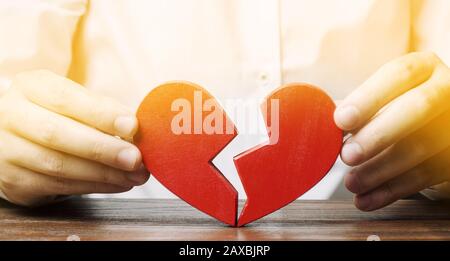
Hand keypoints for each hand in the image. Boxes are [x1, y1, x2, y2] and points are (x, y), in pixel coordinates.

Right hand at [0, 70, 148, 205]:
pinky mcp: (14, 181)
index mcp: (30, 87)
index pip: (65, 98)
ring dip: (104, 173)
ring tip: (135, 174)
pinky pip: (58, 186)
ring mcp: (7, 151)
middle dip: (102, 148)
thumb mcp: (74, 102)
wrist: (18, 141)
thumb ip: (101, 110)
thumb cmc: (58, 116)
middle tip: (135, 158)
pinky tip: (118, 183)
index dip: (100, 113)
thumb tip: (134, 129)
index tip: (132, 126)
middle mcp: (11, 116)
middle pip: (56, 134)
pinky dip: (94, 186)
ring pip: (58, 165)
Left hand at [334, 52, 449, 210]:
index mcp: (423, 69)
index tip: (340, 120)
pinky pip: (429, 175)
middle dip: (379, 134)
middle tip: (346, 156)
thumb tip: (316, 124)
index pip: (399, 74)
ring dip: (382, 169)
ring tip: (351, 183)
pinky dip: (393, 190)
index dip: (369, 97)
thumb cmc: (394, 111)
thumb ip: (353, 110)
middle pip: (417, 107)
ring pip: (425, 146)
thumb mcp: (378, 102)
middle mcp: (447, 90)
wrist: (433, 129)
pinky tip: (367, 199)